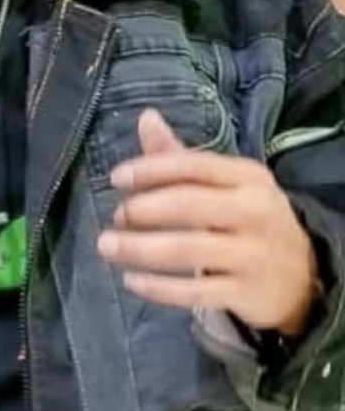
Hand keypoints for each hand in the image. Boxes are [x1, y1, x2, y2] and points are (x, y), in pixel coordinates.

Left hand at [97, 108, 319, 336]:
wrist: (303, 277)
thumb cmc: (250, 220)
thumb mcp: (227, 184)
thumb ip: (181, 157)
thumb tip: (145, 117)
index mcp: (247, 177)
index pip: (193, 165)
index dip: (151, 169)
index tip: (116, 177)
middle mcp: (253, 211)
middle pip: (187, 205)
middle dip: (142, 209)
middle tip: (114, 217)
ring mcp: (252, 254)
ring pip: (186, 249)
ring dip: (139, 248)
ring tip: (107, 247)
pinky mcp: (246, 293)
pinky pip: (194, 291)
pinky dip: (158, 287)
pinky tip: (131, 281)